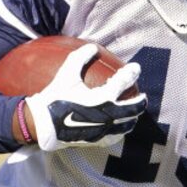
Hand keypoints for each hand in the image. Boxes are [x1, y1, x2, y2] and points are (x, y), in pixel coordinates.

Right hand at [25, 44, 145, 151]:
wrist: (44, 125)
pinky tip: (119, 128)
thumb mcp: (66, 73)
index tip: (136, 67)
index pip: (123, 82)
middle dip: (140, 101)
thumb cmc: (55, 97)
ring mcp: (104, 130)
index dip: (132, 72)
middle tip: (142, 96)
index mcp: (103, 97)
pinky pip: (115, 136)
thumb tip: (93, 46)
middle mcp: (108, 115)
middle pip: (133, 108)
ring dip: (133, 117)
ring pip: (127, 124)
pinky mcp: (97, 140)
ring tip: (134, 113)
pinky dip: (120, 130)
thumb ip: (80, 57)